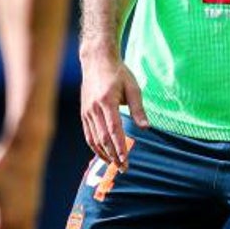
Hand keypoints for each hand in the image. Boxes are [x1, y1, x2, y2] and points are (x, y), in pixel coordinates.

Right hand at [79, 48, 147, 169]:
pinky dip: (95, 146)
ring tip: (114, 165)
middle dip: (113, 155)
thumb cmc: (118, 73)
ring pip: (93, 138)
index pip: (114, 130)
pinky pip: (88, 133)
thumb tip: (146, 128)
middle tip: (123, 168)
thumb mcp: (133, 87)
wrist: (96, 60)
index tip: (126, 161)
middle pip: (103, 138)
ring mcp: (87, 111)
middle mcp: (94, 108)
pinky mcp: (84, 112)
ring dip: (104, 154)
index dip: (120, 147)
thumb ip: (138, 109)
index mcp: (107, 101)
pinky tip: (103, 153)